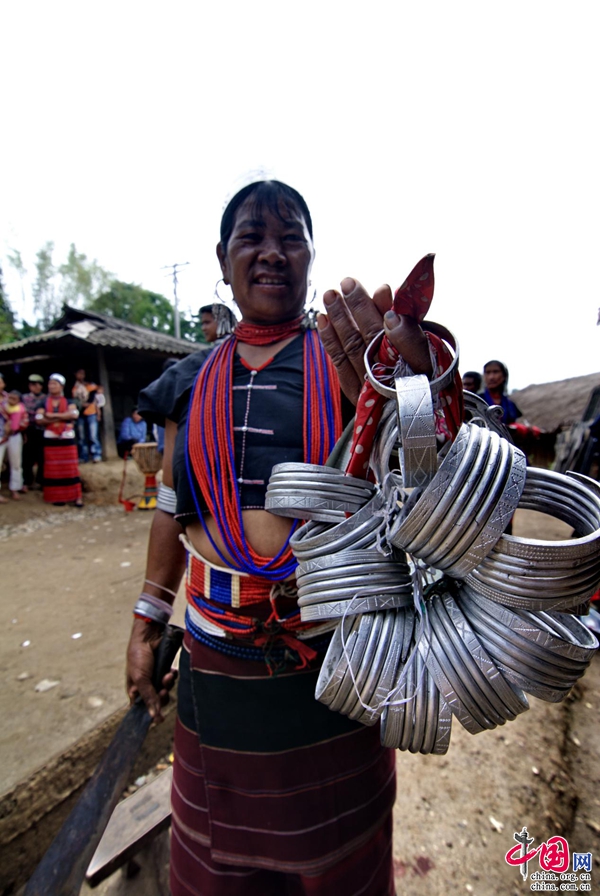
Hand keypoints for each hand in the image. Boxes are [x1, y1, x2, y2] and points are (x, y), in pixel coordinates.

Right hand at [126, 619, 176, 722]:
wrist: (149, 636)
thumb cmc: (139, 656)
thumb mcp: (141, 678)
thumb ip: (148, 697)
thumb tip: (153, 716)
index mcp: (134, 689)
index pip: (142, 708)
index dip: (150, 712)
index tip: (159, 718)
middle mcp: (145, 685)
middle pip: (156, 701)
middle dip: (161, 697)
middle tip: (163, 691)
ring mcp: (155, 678)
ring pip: (165, 690)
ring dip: (168, 685)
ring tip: (167, 675)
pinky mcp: (164, 670)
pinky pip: (171, 680)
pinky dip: (172, 677)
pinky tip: (171, 671)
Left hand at [317, 277, 431, 404]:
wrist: (406, 408)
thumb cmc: (419, 372)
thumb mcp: (424, 351)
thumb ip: (406, 323)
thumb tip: (383, 291)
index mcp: (420, 369)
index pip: (407, 341)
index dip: (391, 313)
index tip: (383, 289)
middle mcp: (396, 381)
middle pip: (374, 338)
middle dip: (359, 307)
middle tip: (347, 282)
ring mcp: (372, 389)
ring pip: (353, 347)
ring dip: (340, 318)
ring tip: (330, 295)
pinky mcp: (355, 393)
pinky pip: (340, 363)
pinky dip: (330, 340)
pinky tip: (323, 319)